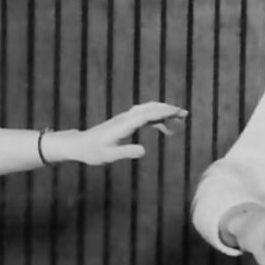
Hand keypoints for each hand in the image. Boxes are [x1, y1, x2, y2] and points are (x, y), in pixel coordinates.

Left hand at [58, 101, 187, 165]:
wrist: (79, 145)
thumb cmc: (92, 152)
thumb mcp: (108, 156)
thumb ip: (125, 152)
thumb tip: (143, 151)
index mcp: (124, 125)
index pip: (147, 115)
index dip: (164, 113)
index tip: (178, 112)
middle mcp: (125, 119)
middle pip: (150, 108)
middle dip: (168, 109)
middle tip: (185, 114)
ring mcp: (125, 119)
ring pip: (148, 110)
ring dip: (163, 113)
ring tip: (178, 122)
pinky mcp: (124, 122)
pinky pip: (144, 117)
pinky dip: (156, 119)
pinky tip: (164, 129)